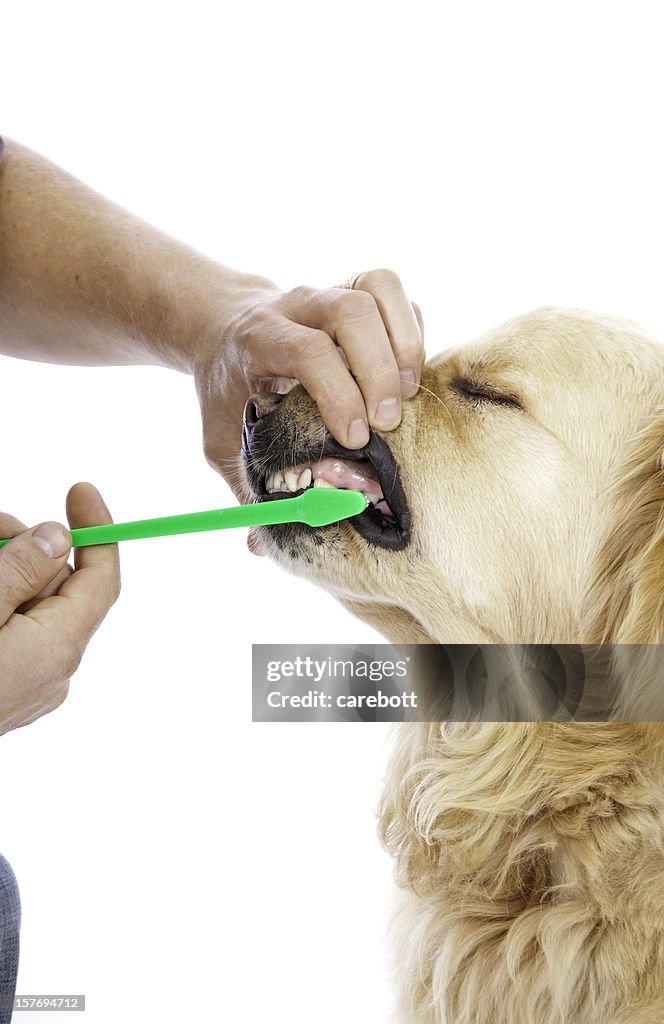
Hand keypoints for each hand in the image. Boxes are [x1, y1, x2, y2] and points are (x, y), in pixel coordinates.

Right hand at [0, 482, 119, 735]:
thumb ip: (18, 570)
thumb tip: (57, 538)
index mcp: (55, 649)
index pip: (100, 581)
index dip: (97, 531)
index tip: (79, 489)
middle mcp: (51, 670)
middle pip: (54, 586)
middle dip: (21, 546)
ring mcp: (26, 685)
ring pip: (24, 605)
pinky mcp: (2, 690)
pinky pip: (8, 630)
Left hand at [194, 268, 423, 493]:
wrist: (222, 327)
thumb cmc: (227, 390)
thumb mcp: (221, 437)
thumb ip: (243, 484)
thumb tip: (256, 545)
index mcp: (259, 339)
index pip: (307, 352)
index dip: (338, 394)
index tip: (354, 438)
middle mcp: (296, 305)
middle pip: (350, 311)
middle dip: (379, 369)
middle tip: (387, 421)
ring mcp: (328, 290)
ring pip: (377, 287)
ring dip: (403, 343)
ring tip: (406, 394)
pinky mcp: (354, 288)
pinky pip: (393, 291)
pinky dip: (410, 329)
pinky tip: (404, 372)